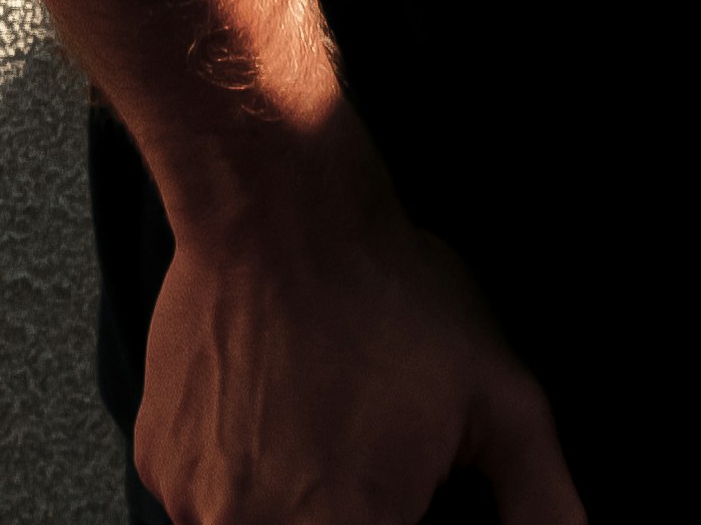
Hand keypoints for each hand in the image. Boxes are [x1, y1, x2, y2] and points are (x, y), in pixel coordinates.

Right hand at [134, 165, 585, 524]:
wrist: (273, 207)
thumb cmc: (384, 294)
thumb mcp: (500, 398)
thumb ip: (542, 503)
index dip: (399, 520)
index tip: (401, 498)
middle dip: (346, 510)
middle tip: (361, 457)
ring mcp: (195, 502)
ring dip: (290, 503)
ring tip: (318, 426)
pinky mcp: (158, 464)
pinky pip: (206, 502)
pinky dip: (242, 479)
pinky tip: (274, 415)